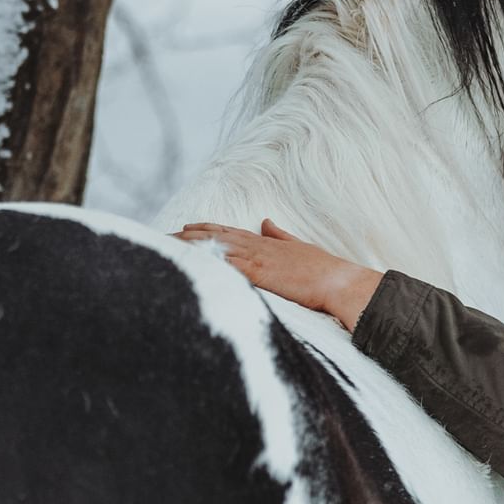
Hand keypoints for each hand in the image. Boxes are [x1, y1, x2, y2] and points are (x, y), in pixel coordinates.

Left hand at [173, 219, 384, 331]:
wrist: (339, 281)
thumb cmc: (323, 270)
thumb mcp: (298, 247)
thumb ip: (279, 235)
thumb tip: (265, 222)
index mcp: (265, 242)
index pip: (228, 232)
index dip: (205, 229)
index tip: (186, 228)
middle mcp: (257, 246)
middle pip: (215, 236)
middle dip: (188, 236)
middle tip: (164, 235)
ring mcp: (257, 258)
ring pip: (216, 248)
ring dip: (191, 247)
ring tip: (167, 246)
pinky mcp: (259, 274)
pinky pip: (227, 267)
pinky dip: (208, 263)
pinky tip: (190, 263)